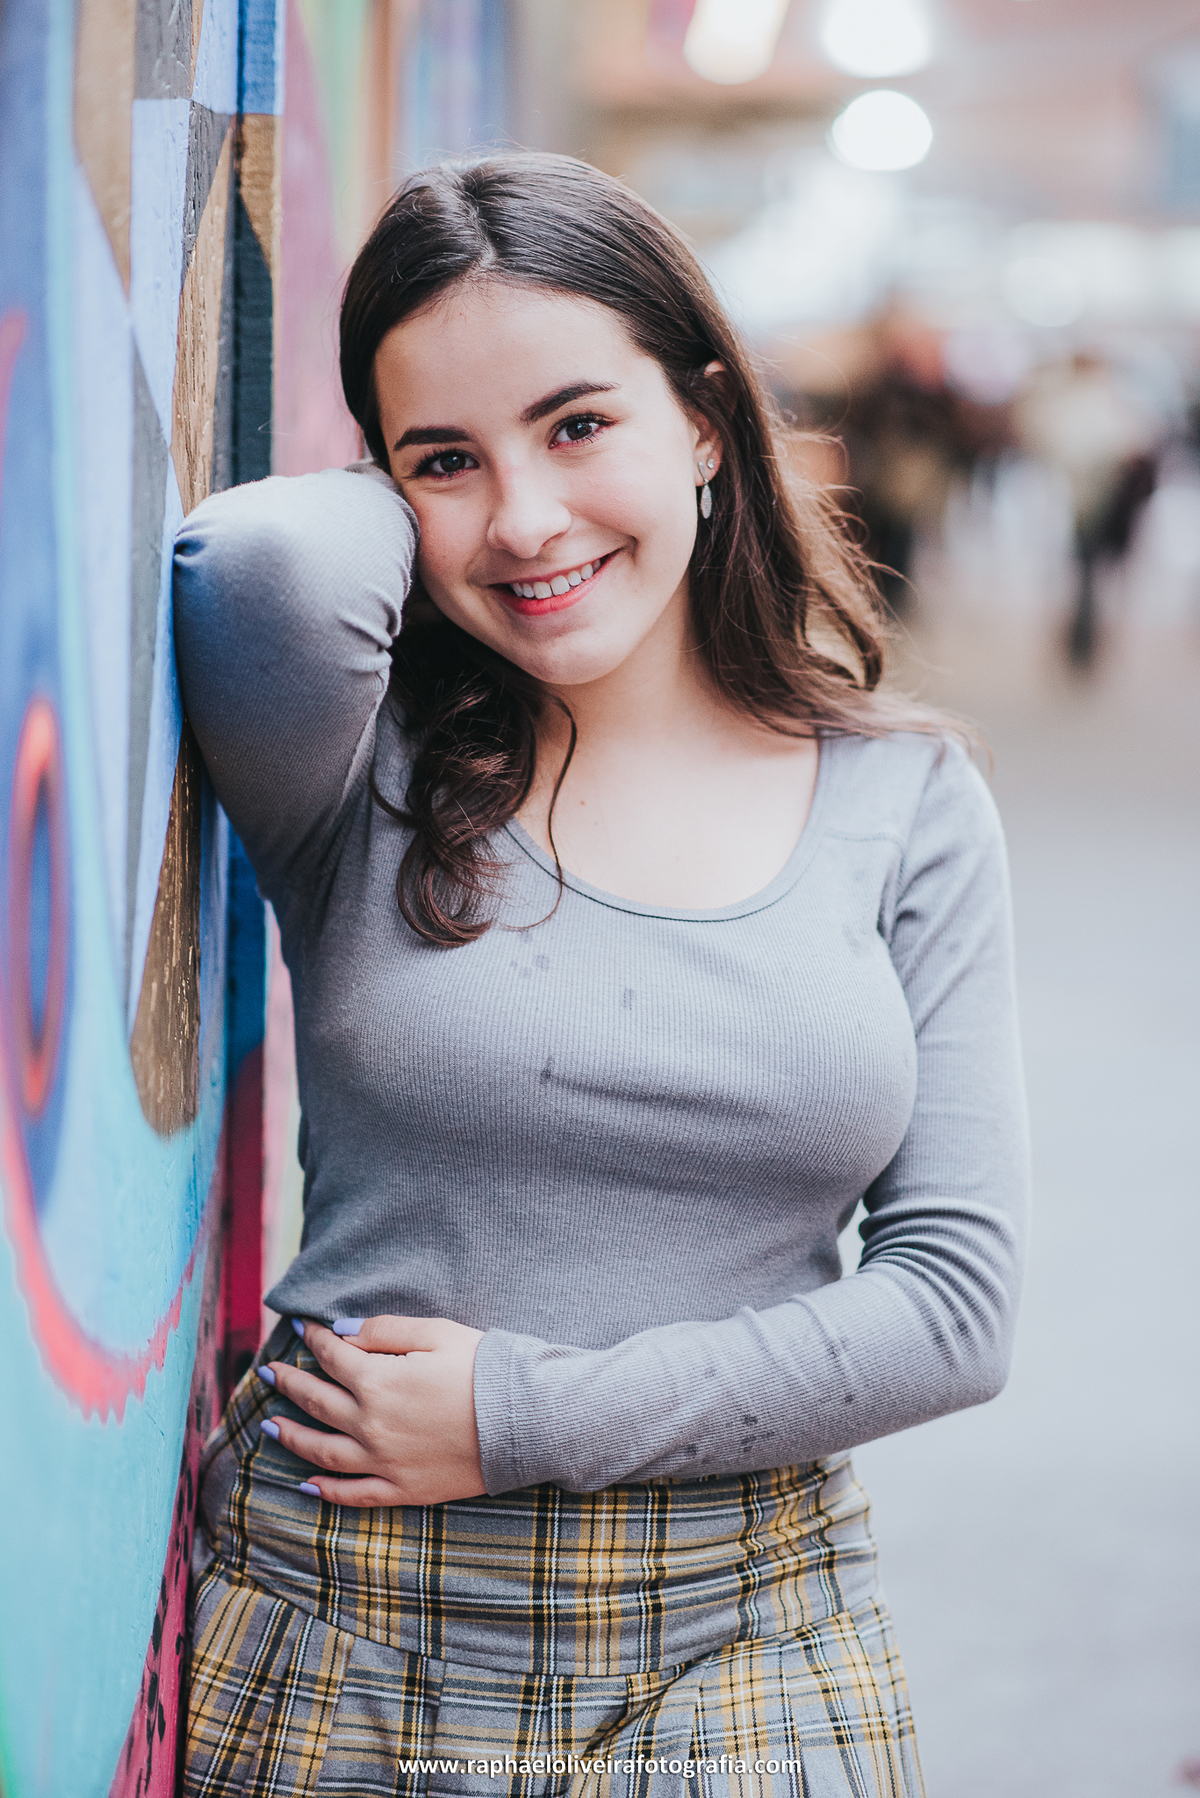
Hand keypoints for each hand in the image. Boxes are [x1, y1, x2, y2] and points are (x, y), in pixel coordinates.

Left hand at [262, 1315, 485, 1506]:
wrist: (524, 1421)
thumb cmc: (483, 1370)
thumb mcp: (436, 1333)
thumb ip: (384, 1331)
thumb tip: (342, 1331)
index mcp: (377, 1381)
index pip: (332, 1357)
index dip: (313, 1339)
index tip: (301, 1329)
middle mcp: (370, 1424)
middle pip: (316, 1401)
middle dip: (288, 1384)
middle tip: (267, 1373)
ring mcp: (383, 1462)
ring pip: (321, 1451)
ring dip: (291, 1436)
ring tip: (269, 1426)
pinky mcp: (401, 1489)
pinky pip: (353, 1494)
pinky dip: (326, 1490)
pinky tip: (307, 1484)